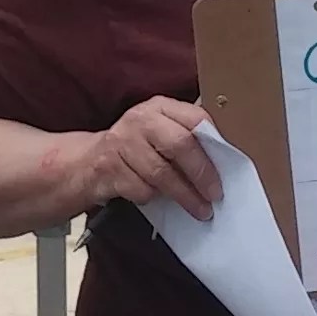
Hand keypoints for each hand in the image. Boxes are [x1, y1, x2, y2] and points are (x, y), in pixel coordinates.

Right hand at [93, 96, 218, 219]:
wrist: (89, 161)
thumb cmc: (137, 147)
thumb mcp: (160, 131)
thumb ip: (186, 136)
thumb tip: (222, 161)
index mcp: (159, 106)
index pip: (194, 119)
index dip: (214, 146)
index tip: (226, 169)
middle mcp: (140, 119)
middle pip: (179, 145)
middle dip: (201, 174)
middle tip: (215, 195)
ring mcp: (122, 143)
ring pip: (161, 173)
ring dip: (184, 196)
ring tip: (200, 209)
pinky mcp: (109, 168)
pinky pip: (141, 189)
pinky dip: (153, 198)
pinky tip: (158, 199)